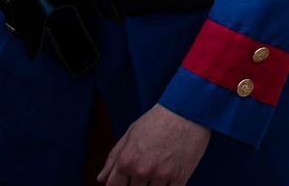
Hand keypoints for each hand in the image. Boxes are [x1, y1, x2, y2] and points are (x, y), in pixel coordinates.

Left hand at [96, 103, 211, 185]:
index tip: (126, 181)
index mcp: (126, 161)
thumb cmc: (157, 120)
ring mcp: (161, 176)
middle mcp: (141, 171)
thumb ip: (113, 158)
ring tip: (159, 170)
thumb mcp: (130, 134)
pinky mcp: (179, 178)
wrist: (187, 110)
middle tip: (146, 171)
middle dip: (136, 185)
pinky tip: (169, 177)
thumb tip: (101, 179)